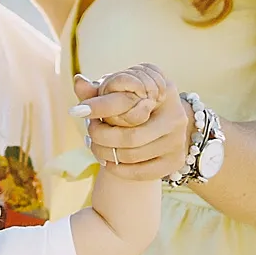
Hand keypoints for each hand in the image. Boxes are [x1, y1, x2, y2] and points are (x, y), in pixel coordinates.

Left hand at [77, 65, 194, 181]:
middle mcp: (176, 116)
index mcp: (163, 90)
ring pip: (132, 156)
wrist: (164, 119)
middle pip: (129, 136)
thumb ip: (100, 90)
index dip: (101, 107)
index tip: (78, 110)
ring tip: (93, 144)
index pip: (128, 102)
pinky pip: (140, 173)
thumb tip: (78, 81)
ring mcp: (178, 141)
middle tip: (88, 132)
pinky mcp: (174, 161)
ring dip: (105, 153)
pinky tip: (106, 161)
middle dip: (100, 136)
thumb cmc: (136, 102)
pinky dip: (118, 169)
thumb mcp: (122, 91)